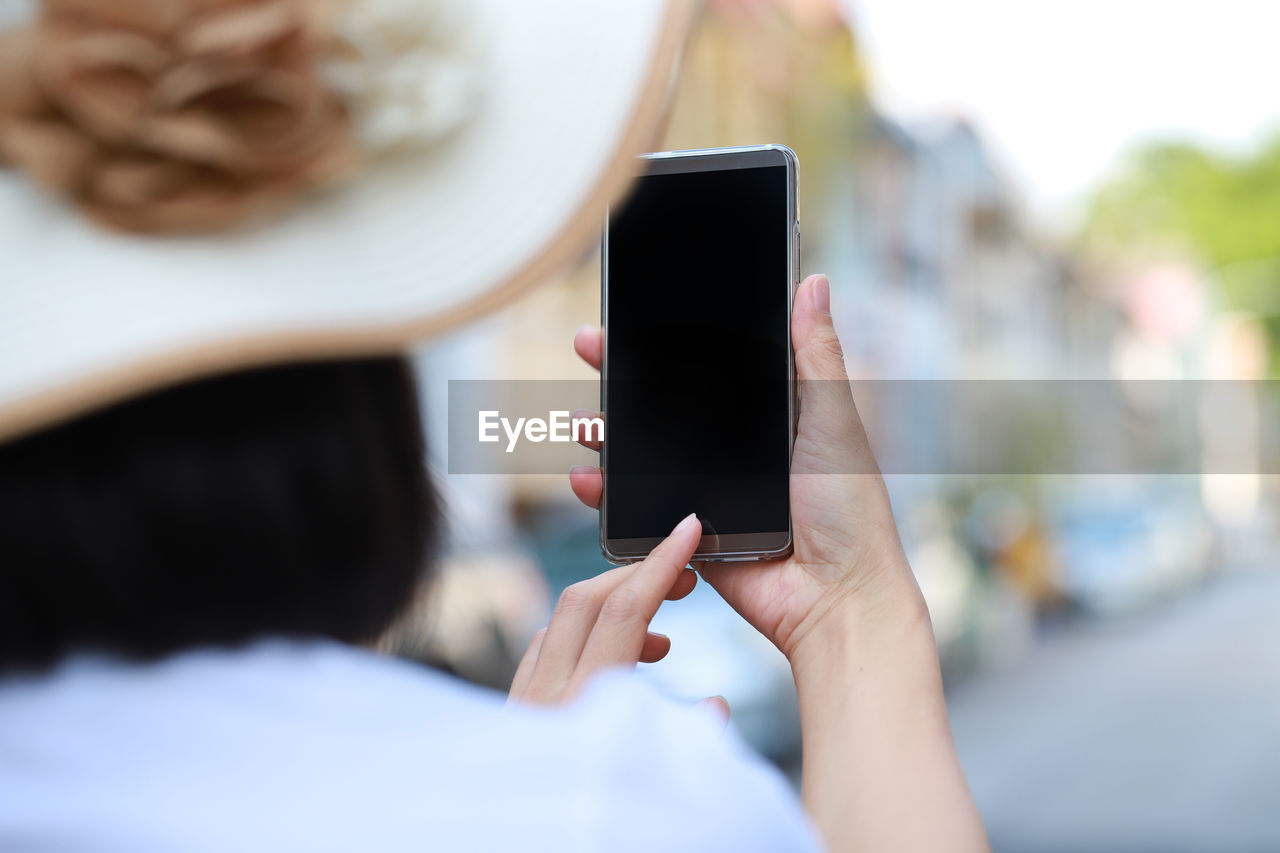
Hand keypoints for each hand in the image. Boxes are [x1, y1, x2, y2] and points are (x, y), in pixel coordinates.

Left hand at [507, 512, 727, 720]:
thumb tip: (715, 704)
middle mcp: (545, 698)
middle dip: (638, 575)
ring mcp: (522, 706)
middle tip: (682, 579)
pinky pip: (542, 653)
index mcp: (585, 708)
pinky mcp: (512, 719)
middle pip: (585, 601)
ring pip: (560, 623)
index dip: (660, 565)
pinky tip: (609, 656)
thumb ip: (692, 738)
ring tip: (659, 639)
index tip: (686, 531)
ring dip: (610, 609)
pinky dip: (581, 637)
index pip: (624, 612)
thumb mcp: (661, 802)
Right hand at [568, 274, 924, 663]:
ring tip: (586, 423)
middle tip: (589, 348)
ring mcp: (705, 492)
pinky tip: (588, 481)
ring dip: (606, 436)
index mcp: (768, 417)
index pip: (709, 367)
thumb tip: (816, 282)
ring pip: (643, 456)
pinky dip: (606, 495)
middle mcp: (733, 451)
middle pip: (665, 407)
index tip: (635, 313)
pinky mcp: (687, 533)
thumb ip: (816, 356)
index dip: (671, 341)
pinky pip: (637, 509)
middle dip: (621, 379)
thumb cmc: (850, 511)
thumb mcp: (833, 420)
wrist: (835, 599)